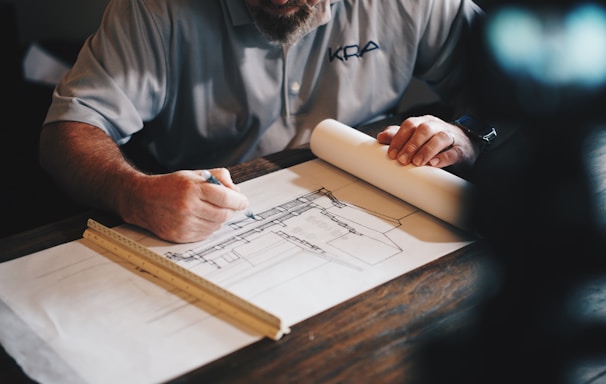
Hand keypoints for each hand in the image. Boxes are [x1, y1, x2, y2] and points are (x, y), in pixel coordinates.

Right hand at [120, 168, 249, 242]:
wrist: (143, 200)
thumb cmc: (171, 185)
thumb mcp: (194, 174)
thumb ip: (218, 177)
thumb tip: (237, 191)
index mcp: (192, 188)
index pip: (226, 198)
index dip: (239, 201)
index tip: (243, 202)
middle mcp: (188, 207)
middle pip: (224, 214)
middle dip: (231, 210)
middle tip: (229, 206)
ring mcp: (184, 223)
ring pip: (216, 226)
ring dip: (219, 219)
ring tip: (210, 210)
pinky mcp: (181, 236)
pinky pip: (206, 234)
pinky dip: (209, 227)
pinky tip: (201, 218)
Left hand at [377, 115, 477, 167]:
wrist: (462, 144)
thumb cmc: (433, 140)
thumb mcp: (415, 137)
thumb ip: (398, 136)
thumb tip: (380, 137)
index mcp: (423, 122)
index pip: (409, 125)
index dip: (399, 139)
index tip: (391, 154)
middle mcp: (436, 126)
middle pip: (423, 130)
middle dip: (411, 145)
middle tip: (402, 160)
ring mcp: (450, 136)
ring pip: (439, 138)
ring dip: (426, 150)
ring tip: (417, 162)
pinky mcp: (460, 149)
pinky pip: (454, 151)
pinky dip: (443, 157)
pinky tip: (434, 164)